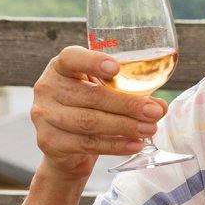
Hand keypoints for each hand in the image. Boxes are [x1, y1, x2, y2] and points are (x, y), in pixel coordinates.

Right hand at [29, 46, 164, 181]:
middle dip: (126, 105)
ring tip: (149, 129)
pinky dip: (115, 145)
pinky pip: (86, 144)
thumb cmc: (88, 108)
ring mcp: (44, 116)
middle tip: (154, 112)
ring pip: (89, 122)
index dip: (93, 62)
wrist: (65, 146)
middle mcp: (47, 88)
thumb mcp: (103, 92)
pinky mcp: (48, 141)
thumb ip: (129, 93)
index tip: (116, 69)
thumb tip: (160, 106)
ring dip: (124, 126)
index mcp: (60, 67)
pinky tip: (134, 144)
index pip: (71, 59)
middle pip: (89, 96)